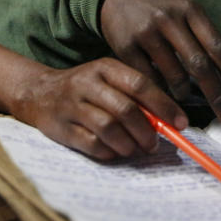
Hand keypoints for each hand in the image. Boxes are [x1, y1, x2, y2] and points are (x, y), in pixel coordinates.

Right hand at [12, 57, 187, 160]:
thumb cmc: (85, 88)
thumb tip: (169, 120)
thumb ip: (135, 95)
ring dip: (129, 144)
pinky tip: (115, 151)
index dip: (164, 106)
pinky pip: (92, 144)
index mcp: (105, 68)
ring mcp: (72, 105)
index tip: (181, 123)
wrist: (38, 92)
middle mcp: (88, 83)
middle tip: (155, 143)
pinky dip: (109, 152)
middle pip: (126, 110)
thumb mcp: (109, 80)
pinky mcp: (61, 127)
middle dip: (147, 131)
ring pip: (109, 129)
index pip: (140, 85)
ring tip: (136, 149)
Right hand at [100, 0, 220, 126]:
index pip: (218, 47)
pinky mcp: (125, 47)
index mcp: (190, 10)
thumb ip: (212, 38)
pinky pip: (149, 79)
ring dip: (185, 94)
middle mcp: (170, 19)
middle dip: (217, 96)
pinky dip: (160, 91)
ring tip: (186, 98)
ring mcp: (146, 32)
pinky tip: (163, 93)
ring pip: (174, 76)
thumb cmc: (160, 7)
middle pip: (200, 65)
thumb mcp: (188, 13)